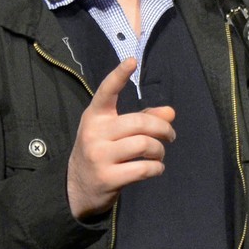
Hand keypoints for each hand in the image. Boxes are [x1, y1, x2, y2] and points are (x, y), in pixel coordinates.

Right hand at [67, 58, 175, 219]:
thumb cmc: (101, 152)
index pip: (107, 91)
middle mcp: (95, 133)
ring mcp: (99, 156)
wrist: (77, 188)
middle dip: (163, 129)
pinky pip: (144, 168)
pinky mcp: (108, 177)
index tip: (132, 60)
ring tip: (159, 154)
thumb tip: (170, 112)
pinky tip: (155, 168)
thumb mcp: (114, 132)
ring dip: (160, 150)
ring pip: (144, 145)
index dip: (119, 75)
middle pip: (139, 123)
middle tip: (171, 136)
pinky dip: (157, 168)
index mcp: (95, 116)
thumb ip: (142, 119)